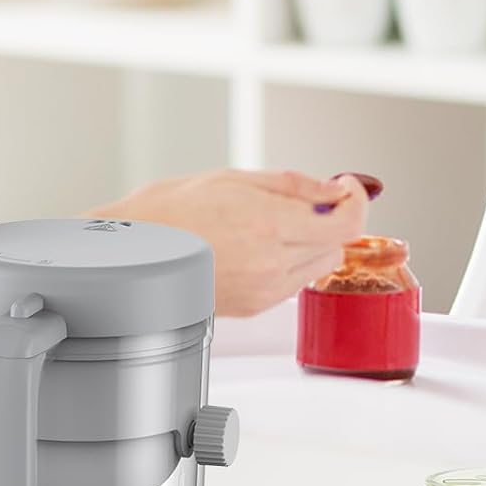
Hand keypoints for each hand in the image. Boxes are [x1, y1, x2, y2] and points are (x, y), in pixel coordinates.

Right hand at [90, 169, 370, 316]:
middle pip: (338, 244)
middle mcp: (272, 262)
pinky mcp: (256, 307)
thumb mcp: (234, 178)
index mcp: (268, 224)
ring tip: (273, 224)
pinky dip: (291, 262)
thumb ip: (295, 185)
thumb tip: (336, 188)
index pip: (347, 222)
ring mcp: (265, 289)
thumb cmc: (169, 211)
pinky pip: (295, 283)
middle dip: (330, 219)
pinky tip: (258, 246)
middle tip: (305, 201)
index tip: (346, 187)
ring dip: (312, 243)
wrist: (130, 255)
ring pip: (320, 265)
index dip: (356, 201)